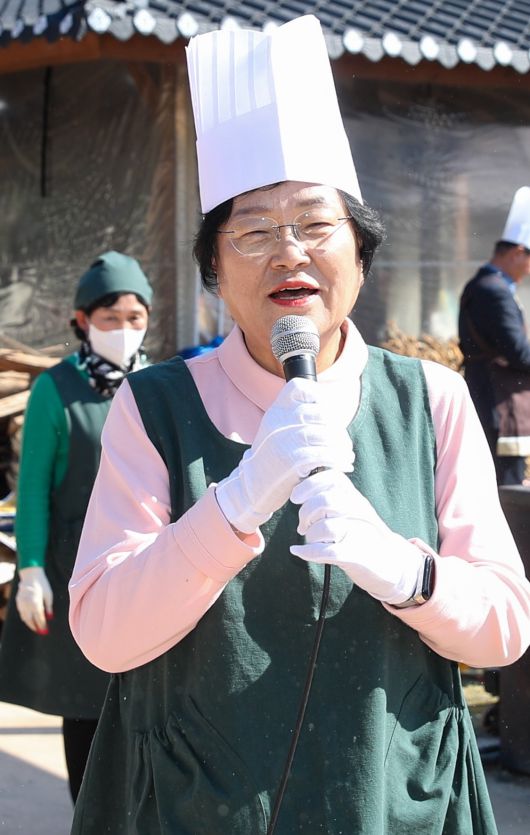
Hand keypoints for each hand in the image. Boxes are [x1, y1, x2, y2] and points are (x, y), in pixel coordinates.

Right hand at [16, 567, 53, 633]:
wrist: (31, 575)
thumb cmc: (42, 584)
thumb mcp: (48, 595)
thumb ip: (48, 608)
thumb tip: (50, 618)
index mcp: (36, 603)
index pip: (39, 618)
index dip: (42, 625)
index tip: (45, 631)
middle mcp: (27, 604)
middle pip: (30, 620)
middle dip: (35, 627)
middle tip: (41, 632)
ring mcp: (21, 603)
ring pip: (24, 618)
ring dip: (30, 623)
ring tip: (36, 627)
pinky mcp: (18, 601)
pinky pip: (21, 613)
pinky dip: (25, 618)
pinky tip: (30, 619)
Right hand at [215, 378, 354, 533]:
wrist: (252, 486)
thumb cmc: (274, 458)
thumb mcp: (279, 431)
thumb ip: (298, 418)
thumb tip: (331, 410)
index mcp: (276, 410)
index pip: (298, 387)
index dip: (318, 395)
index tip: (328, 413)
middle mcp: (277, 421)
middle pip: (320, 413)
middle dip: (338, 428)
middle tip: (344, 442)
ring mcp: (283, 440)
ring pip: (324, 434)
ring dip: (342, 446)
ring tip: (347, 455)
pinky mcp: (290, 460)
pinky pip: (322, 454)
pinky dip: (338, 460)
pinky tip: (344, 465)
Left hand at [290, 469, 423, 604]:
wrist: (393, 564)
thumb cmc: (363, 536)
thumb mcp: (351, 512)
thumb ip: (332, 498)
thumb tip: (299, 489)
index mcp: (356, 498)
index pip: (332, 478)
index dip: (309, 484)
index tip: (296, 497)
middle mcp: (359, 512)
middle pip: (325, 500)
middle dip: (305, 513)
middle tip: (303, 526)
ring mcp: (360, 533)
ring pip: (324, 527)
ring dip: (310, 535)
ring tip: (310, 540)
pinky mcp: (357, 556)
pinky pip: (327, 551)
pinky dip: (307, 552)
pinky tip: (297, 551)